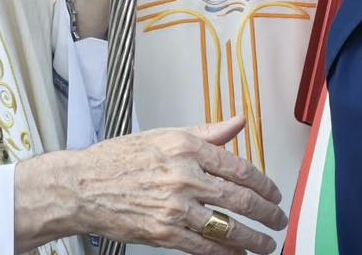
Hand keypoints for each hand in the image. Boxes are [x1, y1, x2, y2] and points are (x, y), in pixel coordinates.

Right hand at [14, 116, 286, 253]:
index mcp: (186, 147)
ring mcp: (175, 208)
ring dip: (254, 238)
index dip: (264, 183)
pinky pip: (205, 247)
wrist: (82, 187)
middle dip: (267, 212)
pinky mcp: (164, 233)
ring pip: (228, 227)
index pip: (239, 167)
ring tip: (267, 243)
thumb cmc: (118, 160)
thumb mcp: (164, 135)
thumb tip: (238, 120)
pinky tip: (238, 254)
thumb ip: (207, 132)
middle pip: (240, 198)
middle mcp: (184, 176)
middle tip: (279, 218)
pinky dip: (227, 253)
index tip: (273, 191)